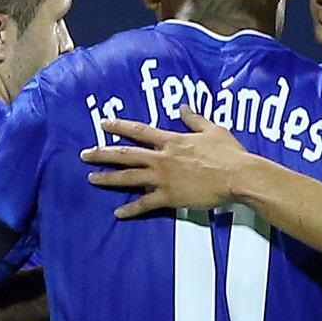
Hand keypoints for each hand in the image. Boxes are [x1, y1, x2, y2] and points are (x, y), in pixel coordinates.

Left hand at [81, 105, 252, 217]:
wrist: (237, 176)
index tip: (103, 123)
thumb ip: (195, 119)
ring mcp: (163, 179)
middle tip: (84, 154)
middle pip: (125, 155)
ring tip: (91, 178)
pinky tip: (118, 213)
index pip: (139, 131)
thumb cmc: (228, 153)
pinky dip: (130, 209)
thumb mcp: (213, 129)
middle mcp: (162, 158)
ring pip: (129, 178)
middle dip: (102, 153)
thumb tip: (183, 107)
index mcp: (171, 141)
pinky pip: (145, 204)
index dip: (119, 126)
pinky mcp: (169, 197)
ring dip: (108, 178)